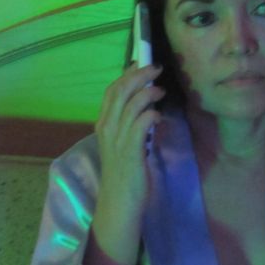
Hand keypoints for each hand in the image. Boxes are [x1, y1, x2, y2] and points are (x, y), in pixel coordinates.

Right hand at [94, 62, 164, 226]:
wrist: (119, 202)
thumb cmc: (125, 174)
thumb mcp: (124, 143)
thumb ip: (130, 124)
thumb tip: (146, 105)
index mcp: (104, 125)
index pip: (112, 91)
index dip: (127, 74)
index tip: (142, 62)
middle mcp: (107, 128)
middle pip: (120, 91)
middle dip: (138, 75)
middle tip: (156, 67)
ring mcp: (117, 139)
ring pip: (130, 105)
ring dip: (147, 93)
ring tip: (160, 89)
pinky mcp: (130, 151)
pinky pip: (140, 124)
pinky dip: (150, 115)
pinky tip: (158, 115)